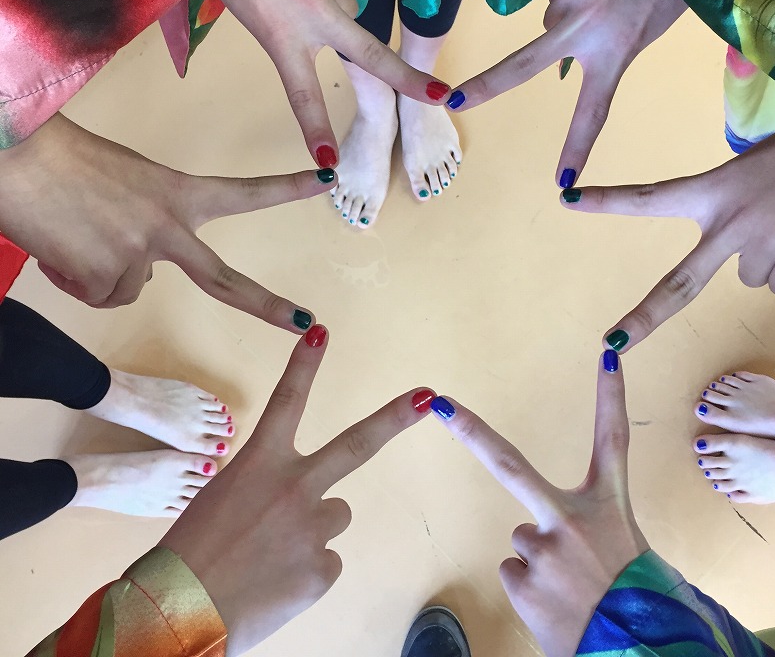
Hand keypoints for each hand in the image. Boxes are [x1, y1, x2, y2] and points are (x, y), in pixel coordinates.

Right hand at [0, 112, 330, 329]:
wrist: (16, 159)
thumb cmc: (65, 161)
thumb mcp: (126, 184)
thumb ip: (149, 223)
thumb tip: (147, 271)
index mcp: (178, 192)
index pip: (245, 192)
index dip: (288, 187)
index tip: (327, 179)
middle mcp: (168, 228)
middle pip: (224, 282)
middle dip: (268, 306)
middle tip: (306, 323)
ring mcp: (140, 255)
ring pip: (130, 289)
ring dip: (103, 273)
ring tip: (74, 234)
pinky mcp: (107, 276)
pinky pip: (99, 296)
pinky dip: (78, 281)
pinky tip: (62, 250)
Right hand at [160, 328, 433, 655]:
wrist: (179, 611)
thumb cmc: (190, 552)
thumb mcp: (221, 502)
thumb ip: (263, 490)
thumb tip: (294, 506)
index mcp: (259, 463)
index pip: (285, 400)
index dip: (304, 364)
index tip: (320, 332)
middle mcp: (294, 486)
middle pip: (356, 445)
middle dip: (394, 417)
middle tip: (426, 398)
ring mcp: (313, 527)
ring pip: (335, 515)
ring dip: (314, 528)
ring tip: (275, 552)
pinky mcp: (323, 569)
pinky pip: (326, 560)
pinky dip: (307, 569)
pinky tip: (277, 580)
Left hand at [208, 0, 449, 168]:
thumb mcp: (254, 15)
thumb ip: (297, 32)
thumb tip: (341, 27)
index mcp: (281, 37)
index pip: (303, 94)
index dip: (316, 128)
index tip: (329, 161)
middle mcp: (314, 12)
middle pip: (371, 56)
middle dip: (409, 80)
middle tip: (440, 95)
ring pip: (350, 5)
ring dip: (335, 4)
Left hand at [431, 353, 647, 656]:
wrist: (641, 651)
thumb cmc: (636, 600)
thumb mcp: (625, 550)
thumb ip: (587, 528)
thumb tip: (537, 529)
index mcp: (610, 505)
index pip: (615, 437)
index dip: (611, 393)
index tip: (606, 353)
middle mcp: (573, 517)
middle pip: (511, 465)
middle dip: (471, 431)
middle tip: (440, 404)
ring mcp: (544, 547)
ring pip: (522, 539)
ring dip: (539, 560)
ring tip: (572, 590)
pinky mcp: (522, 579)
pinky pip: (513, 570)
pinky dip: (531, 586)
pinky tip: (557, 604)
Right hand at [448, 0, 686, 185]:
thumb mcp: (643, 34)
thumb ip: (601, 52)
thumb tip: (557, 57)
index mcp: (615, 52)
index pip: (592, 111)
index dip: (576, 146)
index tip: (564, 179)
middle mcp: (587, 25)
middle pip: (524, 64)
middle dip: (485, 85)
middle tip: (453, 100)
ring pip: (550, 18)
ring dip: (566, 15)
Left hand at [561, 118, 774, 351]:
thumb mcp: (752, 172)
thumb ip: (733, 211)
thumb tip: (743, 266)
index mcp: (714, 190)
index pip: (650, 197)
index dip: (607, 200)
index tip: (567, 197)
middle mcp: (733, 225)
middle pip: (681, 284)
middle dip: (644, 318)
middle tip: (612, 342)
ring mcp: (767, 248)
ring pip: (752, 279)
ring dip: (767, 259)